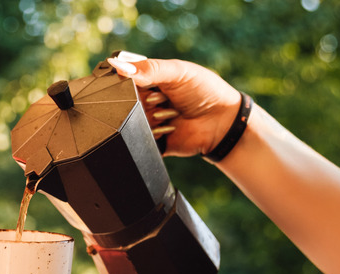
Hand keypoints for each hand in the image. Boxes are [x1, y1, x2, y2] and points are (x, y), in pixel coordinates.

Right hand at [106, 56, 241, 156]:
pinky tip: (170, 127)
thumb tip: (116, 64)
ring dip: (151, 117)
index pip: (123, 79)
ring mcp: (147, 121)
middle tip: (161, 99)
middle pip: (123, 102)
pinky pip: (140, 141)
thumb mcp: (177, 72)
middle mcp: (143, 100)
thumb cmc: (204, 91)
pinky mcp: (152, 142)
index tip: (140, 84)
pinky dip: (153, 134)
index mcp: (147, 80)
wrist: (223, 122)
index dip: (126, 82)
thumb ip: (148, 69)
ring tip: (172, 112)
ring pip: (130, 121)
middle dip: (142, 101)